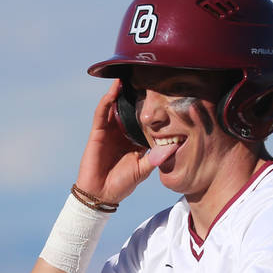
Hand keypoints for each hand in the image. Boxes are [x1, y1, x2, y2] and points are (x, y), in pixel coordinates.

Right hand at [75, 80, 177, 204]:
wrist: (101, 194)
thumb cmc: (122, 184)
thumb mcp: (143, 170)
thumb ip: (156, 158)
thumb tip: (174, 147)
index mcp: (134, 141)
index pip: (143, 121)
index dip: (151, 109)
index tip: (162, 94)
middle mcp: (122, 133)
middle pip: (129, 110)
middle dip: (134, 95)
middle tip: (144, 77)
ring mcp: (109, 132)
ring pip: (114, 108)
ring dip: (119, 93)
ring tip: (126, 77)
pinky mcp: (97, 133)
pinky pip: (102, 114)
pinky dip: (107, 101)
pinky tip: (113, 90)